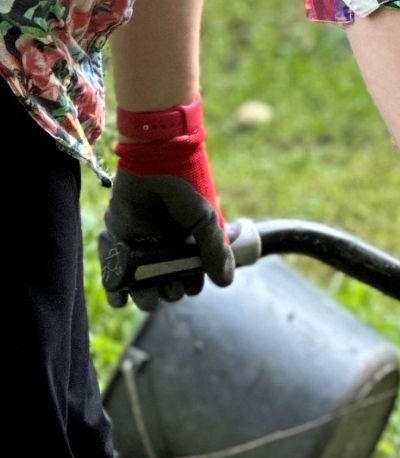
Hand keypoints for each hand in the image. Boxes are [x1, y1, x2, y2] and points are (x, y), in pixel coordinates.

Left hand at [98, 98, 235, 311]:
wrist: (151, 162)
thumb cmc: (183, 187)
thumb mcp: (204, 218)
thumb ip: (215, 249)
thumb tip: (226, 282)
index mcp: (189, 246)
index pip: (191, 278)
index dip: (191, 284)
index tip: (190, 281)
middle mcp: (165, 252)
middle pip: (167, 287)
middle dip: (169, 290)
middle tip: (169, 282)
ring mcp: (140, 251)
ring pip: (141, 288)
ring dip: (145, 296)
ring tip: (146, 292)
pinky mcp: (117, 247)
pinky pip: (114, 278)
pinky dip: (116, 290)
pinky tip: (121, 292)